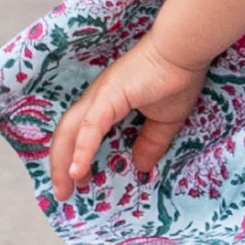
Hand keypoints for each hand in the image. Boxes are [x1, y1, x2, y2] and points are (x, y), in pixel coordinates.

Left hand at [48, 33, 207, 199]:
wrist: (184, 51)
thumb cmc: (177, 77)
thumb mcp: (165, 121)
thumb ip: (151, 143)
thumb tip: (140, 166)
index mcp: (106, 102)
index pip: (80, 132)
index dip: (75, 156)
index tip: (79, 180)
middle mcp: (96, 98)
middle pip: (66, 134)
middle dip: (60, 165)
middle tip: (62, 194)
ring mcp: (100, 96)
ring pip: (70, 132)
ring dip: (63, 163)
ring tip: (65, 189)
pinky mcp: (109, 96)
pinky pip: (90, 128)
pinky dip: (82, 150)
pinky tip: (78, 172)